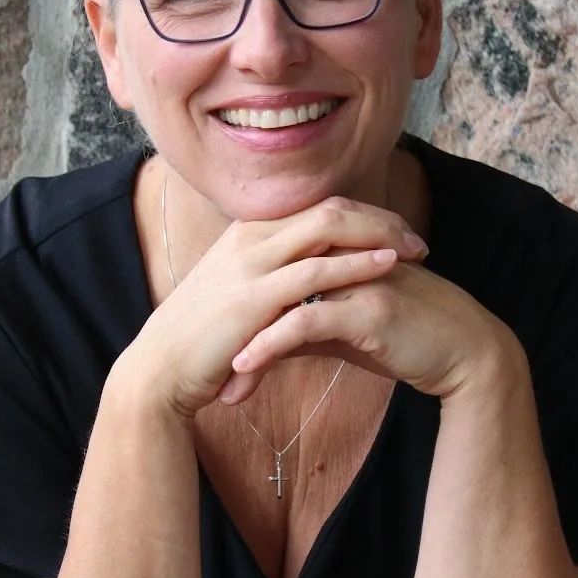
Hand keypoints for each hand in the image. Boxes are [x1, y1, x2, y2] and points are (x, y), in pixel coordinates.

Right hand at [118, 192, 446, 421]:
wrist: (159, 371)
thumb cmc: (201, 342)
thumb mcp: (236, 297)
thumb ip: (269, 281)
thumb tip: (305, 284)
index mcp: (247, 234)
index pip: (317, 206)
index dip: (363, 216)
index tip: (398, 233)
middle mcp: (250, 238)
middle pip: (329, 207)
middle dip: (380, 218)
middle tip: (418, 238)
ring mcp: (251, 264)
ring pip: (328, 227)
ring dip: (379, 235)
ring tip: (417, 249)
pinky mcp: (254, 297)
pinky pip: (316, 271)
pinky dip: (356, 263)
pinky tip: (388, 266)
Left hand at [217, 195, 516, 406]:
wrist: (464, 353)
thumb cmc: (406, 339)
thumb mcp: (345, 332)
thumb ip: (305, 326)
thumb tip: (261, 342)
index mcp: (335, 254)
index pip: (273, 271)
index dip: (239, 308)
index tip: (212, 349)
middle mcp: (342, 256)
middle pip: (269, 281)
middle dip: (231, 326)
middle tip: (203, 364)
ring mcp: (355, 277)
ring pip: (280, 301)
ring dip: (243, 341)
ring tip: (221, 380)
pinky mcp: (367, 308)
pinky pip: (304, 321)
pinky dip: (269, 344)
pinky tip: (245, 368)